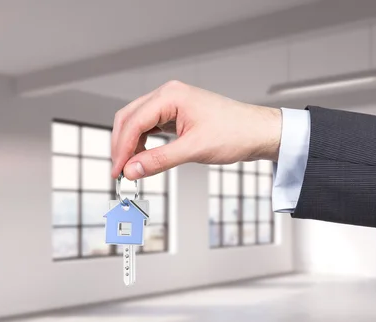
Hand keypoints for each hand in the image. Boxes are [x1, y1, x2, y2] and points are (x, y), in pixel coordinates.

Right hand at [111, 80, 281, 179]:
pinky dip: (141, 142)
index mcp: (170, 96)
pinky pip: (149, 127)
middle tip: (119, 171)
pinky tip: (142, 157)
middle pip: (129, 118)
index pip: (133, 122)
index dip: (121, 149)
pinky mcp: (176, 114)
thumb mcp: (193, 149)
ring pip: (136, 122)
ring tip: (130, 168)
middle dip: (121, 145)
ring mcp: (171, 104)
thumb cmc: (235, 133)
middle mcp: (168, 95)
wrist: (258, 132)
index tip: (117, 171)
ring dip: (129, 144)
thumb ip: (158, 160)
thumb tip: (132, 170)